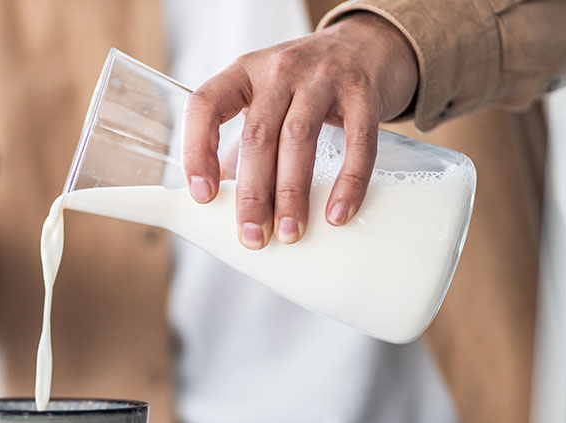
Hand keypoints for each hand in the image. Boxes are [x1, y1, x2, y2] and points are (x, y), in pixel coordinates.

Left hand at [181, 12, 417, 247]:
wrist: (368, 43)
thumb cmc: (307, 83)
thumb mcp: (267, 98)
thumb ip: (245, 143)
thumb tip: (222, 200)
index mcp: (244, 73)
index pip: (205, 105)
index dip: (197, 150)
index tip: (203, 196)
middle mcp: (279, 70)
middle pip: (257, 135)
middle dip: (253, 194)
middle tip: (252, 236)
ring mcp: (323, 77)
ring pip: (298, 139)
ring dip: (291, 193)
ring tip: (289, 232)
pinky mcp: (363, 92)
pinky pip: (357, 142)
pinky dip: (347, 182)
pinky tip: (337, 214)